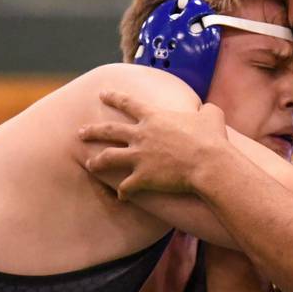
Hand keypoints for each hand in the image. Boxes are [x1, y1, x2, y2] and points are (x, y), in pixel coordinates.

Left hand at [79, 90, 227, 198]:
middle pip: (109, 130)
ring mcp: (139, 157)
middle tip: (80, 132)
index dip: (113, 97)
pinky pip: (126, 186)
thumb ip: (205, 110)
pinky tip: (121, 197)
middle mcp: (141, 135)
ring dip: (97, 161)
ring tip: (89, 163)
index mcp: (154, 117)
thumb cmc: (212, 139)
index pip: (128, 103)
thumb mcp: (211, 115)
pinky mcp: (142, 177)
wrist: (208, 164)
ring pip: (109, 157)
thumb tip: (207, 109)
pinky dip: (123, 192)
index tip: (101, 94)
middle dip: (92, 130)